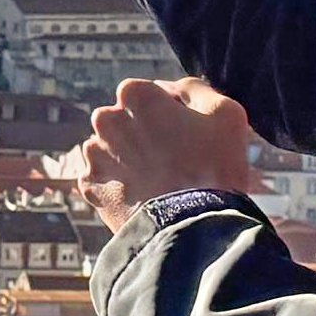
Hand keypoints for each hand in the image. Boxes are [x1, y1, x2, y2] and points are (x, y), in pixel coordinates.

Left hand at [76, 76, 258, 234]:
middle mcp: (105, 120)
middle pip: (128, 121)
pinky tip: (145, 195)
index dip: (172, 112)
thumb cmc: (215, 165)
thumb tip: (174, 88)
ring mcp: (94, 155)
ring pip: (114, 150)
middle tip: (176, 158)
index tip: (188, 133)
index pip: (151, 94)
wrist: (195, 228)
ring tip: (161, 180)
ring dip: (131, 158)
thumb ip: (195, 88)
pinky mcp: (90, 188)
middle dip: (146, 133)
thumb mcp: (225, 111)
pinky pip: (105, 180)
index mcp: (134, 94)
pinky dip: (121, 185)